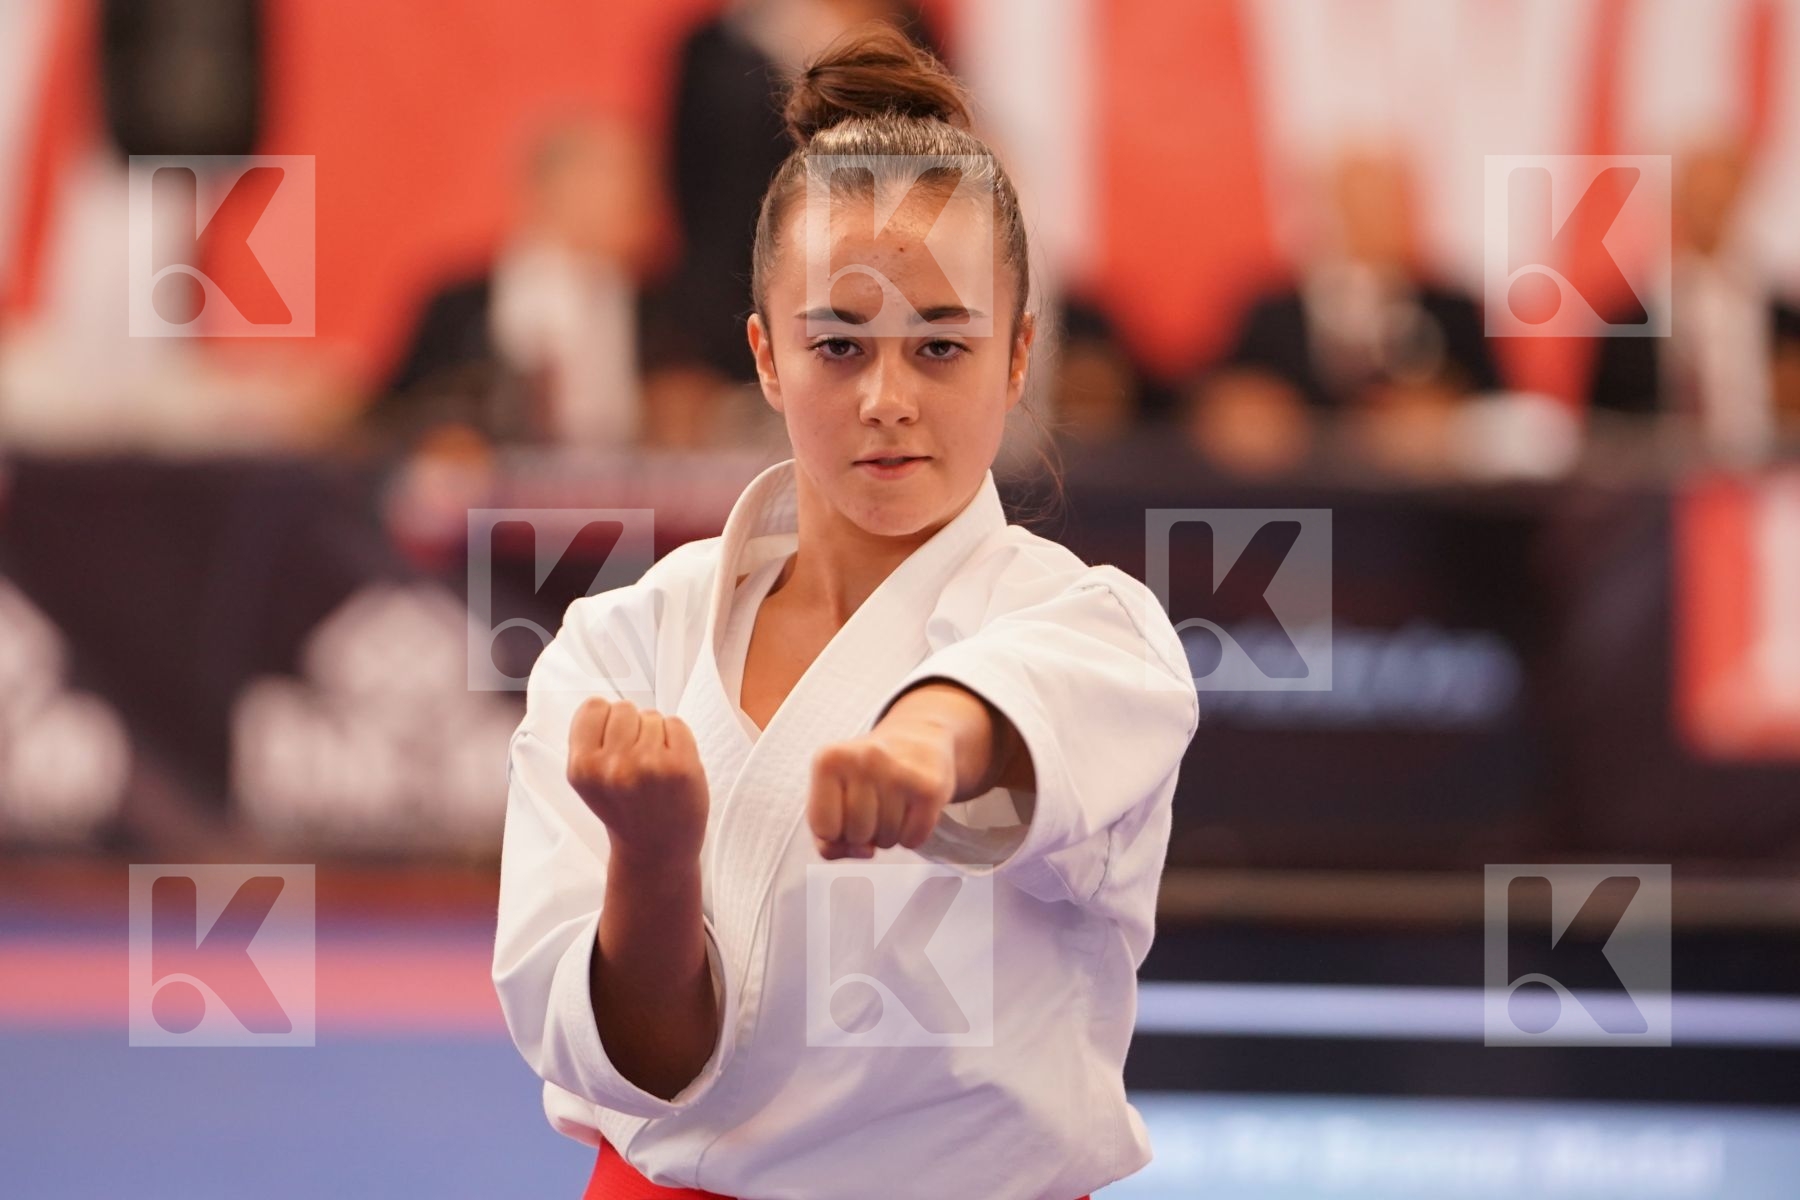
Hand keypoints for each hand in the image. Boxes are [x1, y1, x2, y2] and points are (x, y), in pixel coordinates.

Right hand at [566, 698, 709, 866]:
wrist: (656, 850)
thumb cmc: (625, 808)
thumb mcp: (590, 779)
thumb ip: (591, 741)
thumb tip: (608, 702)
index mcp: (582, 768)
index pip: (593, 706)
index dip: (606, 720)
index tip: (613, 743)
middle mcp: (612, 766)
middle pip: (624, 707)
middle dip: (632, 727)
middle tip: (636, 761)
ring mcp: (648, 765)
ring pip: (652, 715)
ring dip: (656, 735)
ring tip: (653, 768)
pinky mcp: (681, 766)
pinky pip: (677, 724)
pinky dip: (677, 739)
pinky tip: (671, 767)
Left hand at [807, 720, 957, 859]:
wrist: (918, 737)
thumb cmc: (866, 774)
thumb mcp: (832, 795)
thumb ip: (827, 840)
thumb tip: (864, 852)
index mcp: (829, 760)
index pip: (823, 829)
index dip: (836, 832)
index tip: (846, 809)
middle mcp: (864, 760)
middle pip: (856, 836)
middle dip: (864, 834)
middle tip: (874, 807)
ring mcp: (899, 772)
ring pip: (886, 841)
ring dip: (888, 835)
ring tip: (893, 805)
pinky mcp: (929, 788)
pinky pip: (913, 840)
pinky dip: (911, 837)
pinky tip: (911, 811)